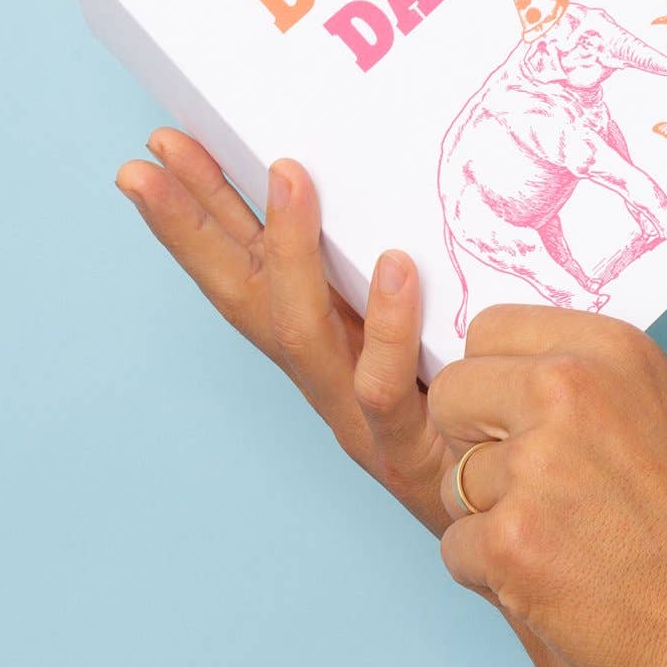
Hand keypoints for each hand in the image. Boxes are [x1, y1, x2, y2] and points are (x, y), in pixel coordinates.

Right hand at [116, 135, 577, 666]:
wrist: (515, 517)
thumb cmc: (475, 410)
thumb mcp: (430, 326)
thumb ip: (409, 265)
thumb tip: (411, 169)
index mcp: (324, 343)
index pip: (242, 268)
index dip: (198, 213)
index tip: (157, 150)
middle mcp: (326, 376)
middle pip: (240, 296)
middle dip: (190, 227)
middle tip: (151, 163)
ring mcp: (361, 414)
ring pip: (302, 333)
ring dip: (285, 253)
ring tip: (287, 176)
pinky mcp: (414, 448)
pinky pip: (390, 387)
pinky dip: (390, 328)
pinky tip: (400, 267)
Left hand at [419, 306, 666, 666]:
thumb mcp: (663, 407)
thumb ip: (587, 381)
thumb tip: (517, 377)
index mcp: (610, 348)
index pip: (491, 328)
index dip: (493, 378)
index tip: (510, 411)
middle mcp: (567, 390)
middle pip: (453, 393)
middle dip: (472, 439)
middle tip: (524, 482)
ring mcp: (535, 464)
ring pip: (453, 477)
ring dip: (487, 513)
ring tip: (559, 539)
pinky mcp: (511, 541)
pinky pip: (456, 547)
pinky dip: (490, 573)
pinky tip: (552, 578)